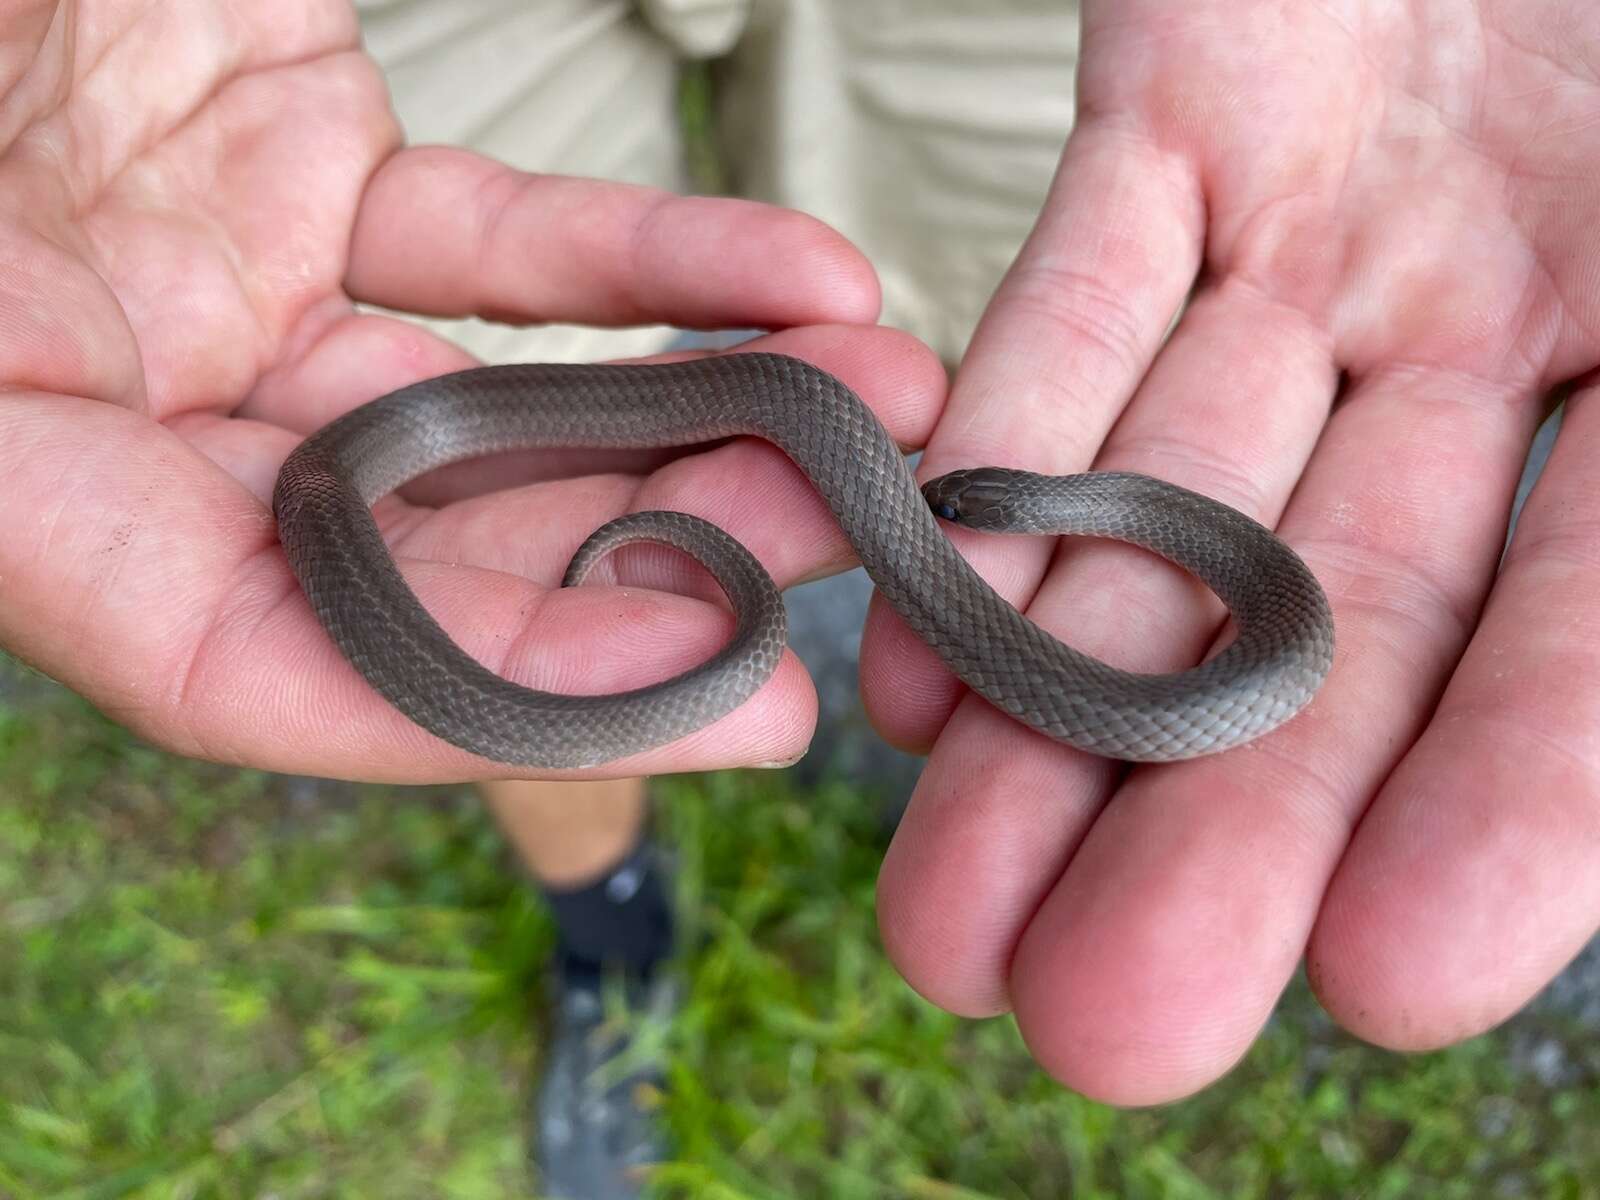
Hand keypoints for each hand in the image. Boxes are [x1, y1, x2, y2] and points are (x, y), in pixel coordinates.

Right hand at [0, 1, 940, 781]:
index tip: (728, 696)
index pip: (257, 661)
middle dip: (649, 559)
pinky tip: (802, 280)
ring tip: (876, 407)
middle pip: (422, 553)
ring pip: (491, 413)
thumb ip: (41, 400)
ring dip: (692, 419)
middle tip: (844, 530)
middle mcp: (125, 423)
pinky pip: (501, 250)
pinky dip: (648, 268)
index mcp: (1, 471)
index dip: (493, 699)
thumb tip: (261, 575)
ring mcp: (226, 304)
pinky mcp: (304, 179)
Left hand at [865, 0, 1599, 1101]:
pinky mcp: (1191, 117)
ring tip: (944, 899)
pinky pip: (1088, 302)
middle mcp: (1505, 338)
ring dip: (1054, 702)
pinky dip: (1005, 461)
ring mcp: (1336, 235)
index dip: (1507, 810)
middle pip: (1337, 624)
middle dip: (1210, 820)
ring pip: (1174, 504)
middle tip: (1088, 1022)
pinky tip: (918, 641)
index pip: (1596, 646)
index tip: (1384, 977)